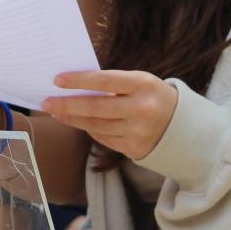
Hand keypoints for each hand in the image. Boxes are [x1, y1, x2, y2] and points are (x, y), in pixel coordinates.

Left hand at [42, 70, 176, 160]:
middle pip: (95, 108)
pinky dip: (89, 129)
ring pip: (95, 126)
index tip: (57, 80)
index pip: (104, 81)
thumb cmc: (151, 96)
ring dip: (73, 119)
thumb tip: (73, 86)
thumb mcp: (139, 82)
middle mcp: (142, 110)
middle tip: (46, 102)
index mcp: (143, 85)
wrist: (183, 126)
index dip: (79, 81)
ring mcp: (138, 132)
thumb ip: (112, 84)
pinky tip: (78, 122)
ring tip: (57, 111)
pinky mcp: (134, 149)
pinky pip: (103, 138)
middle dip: (67, 105)